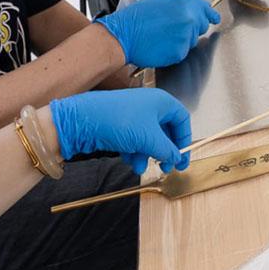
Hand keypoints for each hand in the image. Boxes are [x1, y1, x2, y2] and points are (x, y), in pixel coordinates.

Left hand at [50, 88, 190, 173]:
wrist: (84, 120)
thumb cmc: (120, 121)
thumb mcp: (149, 138)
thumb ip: (167, 150)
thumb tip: (176, 157)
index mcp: (162, 102)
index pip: (182, 120)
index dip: (184, 140)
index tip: (182, 159)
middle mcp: (150, 106)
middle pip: (165, 131)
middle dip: (164, 151)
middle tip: (165, 167)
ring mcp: (134, 115)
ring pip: (149, 138)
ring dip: (147, 154)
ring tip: (140, 167)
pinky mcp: (120, 125)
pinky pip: (135, 140)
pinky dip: (134, 151)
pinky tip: (128, 159)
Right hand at [97, 0, 218, 68]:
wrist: (123, 35)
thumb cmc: (136, 18)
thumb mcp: (160, 1)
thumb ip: (181, 5)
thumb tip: (193, 9)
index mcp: (185, 1)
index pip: (206, 9)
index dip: (209, 15)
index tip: (213, 18)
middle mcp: (189, 17)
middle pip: (201, 26)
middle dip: (192, 29)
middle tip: (174, 30)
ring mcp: (186, 35)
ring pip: (192, 41)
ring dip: (182, 41)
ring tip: (162, 37)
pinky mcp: (180, 51)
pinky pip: (183, 52)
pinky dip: (174, 51)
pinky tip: (161, 46)